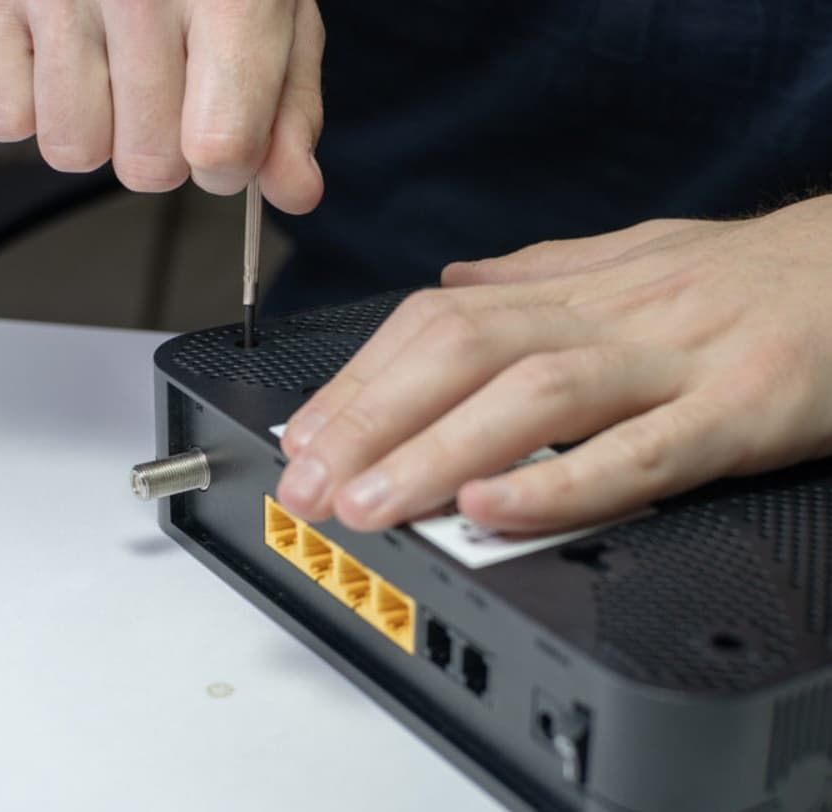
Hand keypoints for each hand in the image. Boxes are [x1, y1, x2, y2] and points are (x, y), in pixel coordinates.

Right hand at [0, 0, 324, 211]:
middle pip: (148, 168)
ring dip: (97, 130)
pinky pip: (5, 120)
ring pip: (73, 150)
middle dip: (161, 148)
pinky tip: (60, 53)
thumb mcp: (275, 17)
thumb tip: (296, 192)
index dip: (226, 166)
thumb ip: (289, 112)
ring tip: (110, 66)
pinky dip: (31, 103)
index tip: (221, 138)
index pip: (220, 149)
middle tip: (162, 84)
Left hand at [277, 195, 831, 532]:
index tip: (306, 431)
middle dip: (372, 419)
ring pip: (537, 399)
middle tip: (310, 482)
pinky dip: (561, 484)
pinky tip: (492, 509)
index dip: (363, 378)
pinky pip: (640, 453)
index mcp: (578, 294)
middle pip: (467, 355)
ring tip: (371, 501)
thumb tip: (453, 285)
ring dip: (440, 450)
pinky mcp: (739, 411)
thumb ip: (537, 275)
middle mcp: (610, 321)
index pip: (440, 325)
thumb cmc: (749, 276)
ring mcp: (673, 365)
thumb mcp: (630, 259)